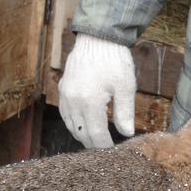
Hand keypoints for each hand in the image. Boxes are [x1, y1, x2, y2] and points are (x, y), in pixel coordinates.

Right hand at [58, 33, 136, 147]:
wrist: (96, 38)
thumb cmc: (114, 60)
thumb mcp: (125, 86)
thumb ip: (125, 112)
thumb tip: (127, 134)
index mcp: (90, 102)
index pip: (96, 134)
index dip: (104, 146)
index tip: (113, 152)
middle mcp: (73, 101)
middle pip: (82, 134)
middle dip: (94, 145)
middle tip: (105, 151)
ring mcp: (65, 96)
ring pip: (71, 126)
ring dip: (83, 136)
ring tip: (96, 142)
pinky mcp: (63, 90)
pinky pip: (66, 115)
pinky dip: (74, 124)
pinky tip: (83, 127)